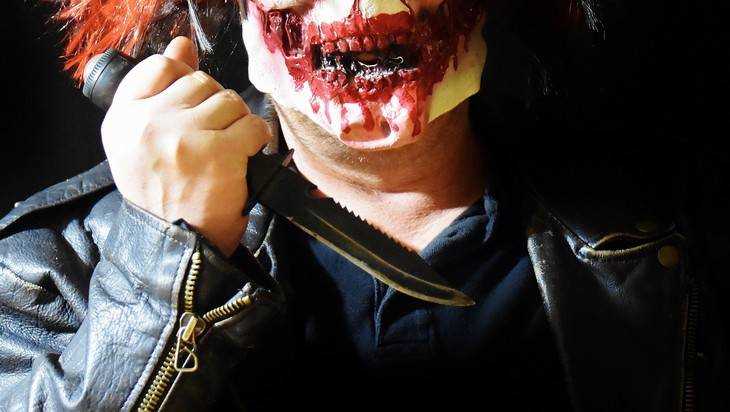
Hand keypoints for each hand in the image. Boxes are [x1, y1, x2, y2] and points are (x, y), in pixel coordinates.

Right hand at [92, 37, 271, 255]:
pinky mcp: (219, 154)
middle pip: (201, 83)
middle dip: (215, 106)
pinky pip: (251, 125)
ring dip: (237, 123)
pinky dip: (257, 138)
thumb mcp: (142, 144)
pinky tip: (246, 155)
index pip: (160, 67)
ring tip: (229, 148)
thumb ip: (160, 90)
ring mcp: (184, 137)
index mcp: (123, 120)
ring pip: (229, 101)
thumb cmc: (163, 195)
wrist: (176, 246)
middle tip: (214, 137)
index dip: (186, 78)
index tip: (195, 102)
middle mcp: (149, 124)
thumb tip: (183, 45)